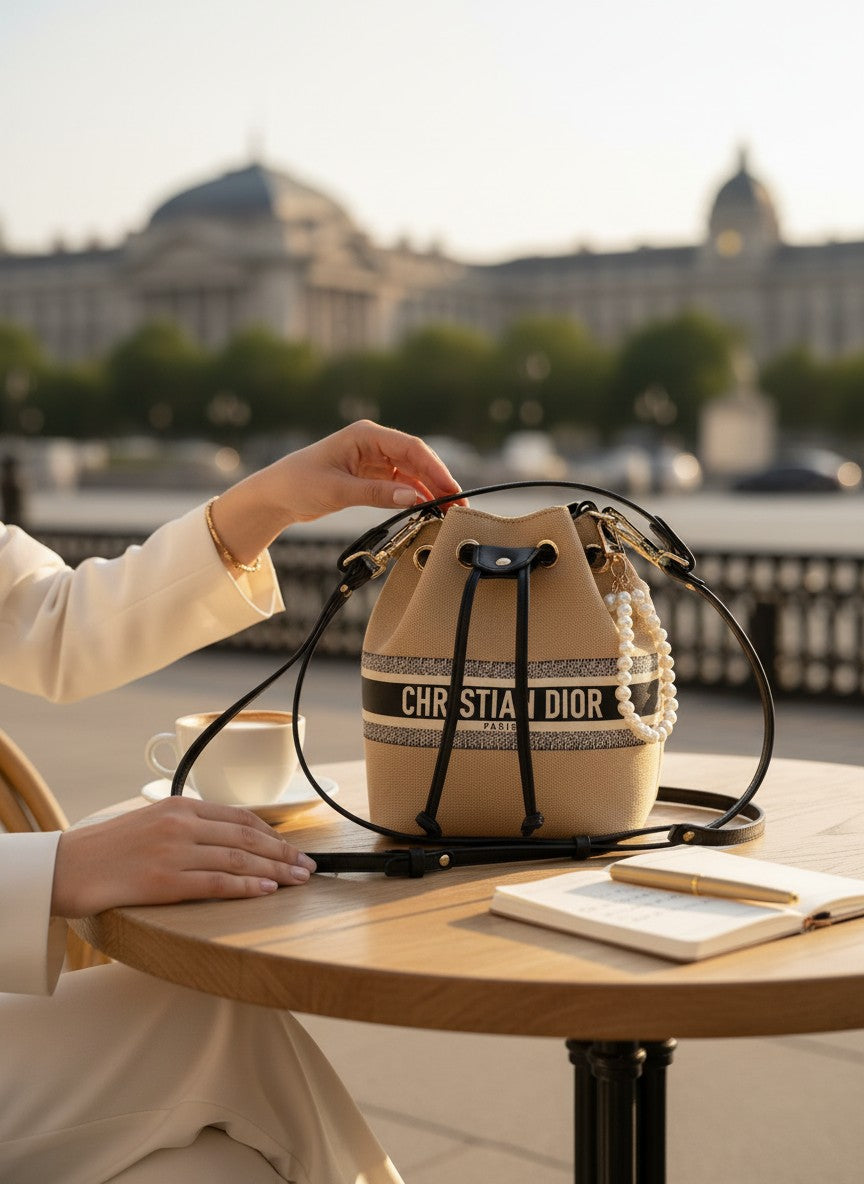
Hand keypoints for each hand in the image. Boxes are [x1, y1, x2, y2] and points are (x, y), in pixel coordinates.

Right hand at [51, 797, 316, 917]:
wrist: (66, 866)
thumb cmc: (107, 849)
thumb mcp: (151, 821)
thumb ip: (187, 826)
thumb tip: (226, 840)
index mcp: (180, 805)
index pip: (239, 817)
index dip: (273, 833)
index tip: (292, 847)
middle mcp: (181, 823)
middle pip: (246, 838)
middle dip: (283, 852)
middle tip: (308, 865)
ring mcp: (174, 851)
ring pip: (238, 859)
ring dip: (275, 871)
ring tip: (297, 880)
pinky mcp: (164, 881)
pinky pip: (216, 883)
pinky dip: (246, 887)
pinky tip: (266, 891)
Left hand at [267, 419, 466, 521]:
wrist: (275, 495)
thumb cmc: (299, 483)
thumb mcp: (338, 490)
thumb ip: (377, 494)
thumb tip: (414, 498)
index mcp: (365, 435)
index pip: (411, 448)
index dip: (435, 469)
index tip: (452, 489)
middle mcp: (373, 443)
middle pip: (416, 460)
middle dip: (438, 481)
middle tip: (457, 505)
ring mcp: (373, 459)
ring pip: (411, 473)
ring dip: (429, 490)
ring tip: (447, 511)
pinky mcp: (370, 476)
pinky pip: (399, 484)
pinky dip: (413, 497)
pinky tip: (426, 510)